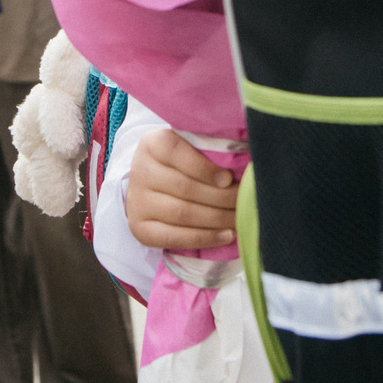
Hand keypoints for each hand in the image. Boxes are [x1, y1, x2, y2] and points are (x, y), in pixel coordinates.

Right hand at [125, 129, 236, 249]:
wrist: (151, 185)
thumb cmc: (182, 163)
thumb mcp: (190, 146)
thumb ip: (210, 151)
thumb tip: (245, 166)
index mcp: (153, 144)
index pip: (176, 153)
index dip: (205, 168)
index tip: (229, 179)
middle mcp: (141, 171)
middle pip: (185, 187)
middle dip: (221, 197)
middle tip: (245, 201)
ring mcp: (138, 202)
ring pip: (182, 213)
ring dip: (217, 218)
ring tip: (240, 219)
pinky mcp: (140, 228)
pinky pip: (174, 237)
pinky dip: (204, 238)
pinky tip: (227, 236)